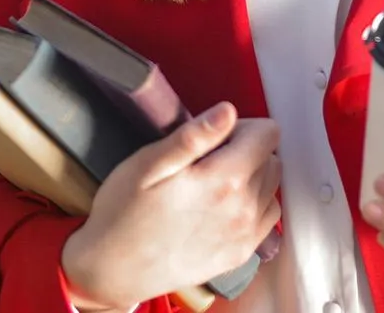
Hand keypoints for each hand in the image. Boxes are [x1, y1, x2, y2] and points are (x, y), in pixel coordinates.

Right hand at [59, 103, 281, 308]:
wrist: (112, 271)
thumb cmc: (123, 215)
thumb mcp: (147, 164)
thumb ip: (193, 136)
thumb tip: (227, 111)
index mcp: (223, 180)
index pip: (267, 134)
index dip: (241, 127)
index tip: (216, 137)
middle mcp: (242, 209)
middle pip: (270, 159)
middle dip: (246, 151)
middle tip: (208, 161)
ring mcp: (243, 236)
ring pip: (271, 188)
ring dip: (251, 179)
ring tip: (212, 185)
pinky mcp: (239, 255)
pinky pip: (266, 218)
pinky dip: (252, 206)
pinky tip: (222, 207)